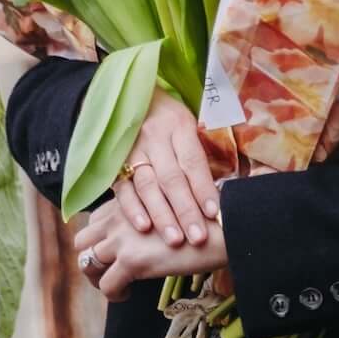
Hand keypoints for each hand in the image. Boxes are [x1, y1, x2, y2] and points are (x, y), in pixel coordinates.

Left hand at [72, 202, 227, 301]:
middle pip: (82, 240)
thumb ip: (153, 216)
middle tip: (108, 272)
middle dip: (90, 257)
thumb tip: (150, 235)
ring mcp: (122, 238)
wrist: (223, 229)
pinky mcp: (131, 261)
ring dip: (96, 278)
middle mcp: (119, 216)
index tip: (115, 252)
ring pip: (87, 262)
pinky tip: (128, 295)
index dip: (100, 239)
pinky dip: (114, 294)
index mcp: (129, 201)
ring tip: (117, 286)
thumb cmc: (207, 220)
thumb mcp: (172, 210)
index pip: (96, 219)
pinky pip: (106, 285)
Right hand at [109, 90, 220, 250]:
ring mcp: (131, 150)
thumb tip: (223, 189)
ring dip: (161, 215)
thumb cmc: (169, 118)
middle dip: (185, 211)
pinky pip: (123, 189)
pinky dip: (132, 209)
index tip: (213, 213)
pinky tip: (144, 227)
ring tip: (175, 240)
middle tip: (198, 237)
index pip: (193, 161)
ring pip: (147, 186)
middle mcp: (154, 137)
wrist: (129, 98)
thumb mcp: (189, 123)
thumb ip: (200, 152)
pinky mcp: (114, 163)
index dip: (203, 188)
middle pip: (171, 178)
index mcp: (178, 125)